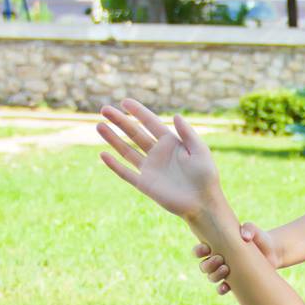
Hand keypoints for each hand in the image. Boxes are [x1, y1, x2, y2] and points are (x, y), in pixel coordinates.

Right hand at [97, 99, 220, 219]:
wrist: (203, 203)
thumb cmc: (206, 176)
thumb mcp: (200, 151)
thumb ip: (188, 133)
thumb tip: (175, 115)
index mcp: (171, 142)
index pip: (150, 123)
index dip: (138, 111)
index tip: (124, 101)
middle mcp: (158, 153)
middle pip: (134, 133)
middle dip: (120, 121)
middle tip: (104, 109)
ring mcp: (150, 169)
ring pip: (126, 150)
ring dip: (113, 138)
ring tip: (99, 125)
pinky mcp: (145, 184)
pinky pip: (126, 173)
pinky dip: (114, 165)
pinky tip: (103, 154)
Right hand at [193, 223, 278, 295]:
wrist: (272, 252)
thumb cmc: (259, 238)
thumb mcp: (253, 230)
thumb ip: (248, 228)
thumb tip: (245, 237)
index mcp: (217, 246)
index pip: (199, 250)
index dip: (198, 251)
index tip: (207, 248)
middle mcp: (218, 260)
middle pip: (203, 266)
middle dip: (208, 264)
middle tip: (220, 258)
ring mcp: (225, 272)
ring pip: (211, 277)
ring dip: (215, 275)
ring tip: (226, 268)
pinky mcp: (235, 282)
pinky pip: (222, 288)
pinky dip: (221, 289)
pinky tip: (226, 286)